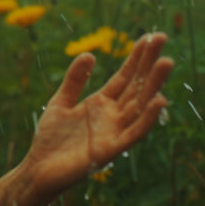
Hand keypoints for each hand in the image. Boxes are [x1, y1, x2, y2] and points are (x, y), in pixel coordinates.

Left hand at [21, 32, 173, 199]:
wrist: (38, 169)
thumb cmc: (51, 139)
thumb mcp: (60, 102)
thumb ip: (74, 80)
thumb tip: (89, 54)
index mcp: (101, 104)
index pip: (124, 77)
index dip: (136, 58)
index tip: (149, 37)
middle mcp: (112, 116)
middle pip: (135, 86)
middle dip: (148, 63)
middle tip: (162, 38)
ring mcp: (113, 132)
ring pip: (139, 106)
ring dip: (153, 85)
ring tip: (166, 62)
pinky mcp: (110, 150)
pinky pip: (133, 133)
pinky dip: (146, 118)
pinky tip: (158, 101)